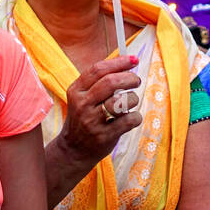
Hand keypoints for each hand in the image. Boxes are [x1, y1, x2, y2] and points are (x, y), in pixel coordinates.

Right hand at [55, 56, 142, 170]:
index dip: (119, 62)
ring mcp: (92, 121)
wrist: (73, 149)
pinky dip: (136, 116)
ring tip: (131, 102)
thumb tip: (128, 63)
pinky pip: (129, 120)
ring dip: (133, 99)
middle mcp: (82, 104)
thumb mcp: (82, 97)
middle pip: (111, 82)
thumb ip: (100, 82)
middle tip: (136, 81)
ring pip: (122, 101)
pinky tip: (131, 118)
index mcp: (76, 90)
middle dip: (129, 78)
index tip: (133, 60)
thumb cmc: (84, 118)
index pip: (98, 70)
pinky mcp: (104, 136)